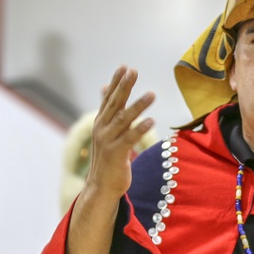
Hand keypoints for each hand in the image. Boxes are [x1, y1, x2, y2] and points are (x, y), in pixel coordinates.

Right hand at [86, 66, 155, 200]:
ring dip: (138, 106)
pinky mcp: (116, 154)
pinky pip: (129, 138)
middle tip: (134, 71)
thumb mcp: (107, 132)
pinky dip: (140, 129)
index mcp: (101, 122)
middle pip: (115, 104)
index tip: (125, 67)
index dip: (116, 82)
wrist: (101, 186)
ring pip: (123, 119)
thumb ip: (109, 112)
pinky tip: (151, 120)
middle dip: (124, 86)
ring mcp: (107, 141)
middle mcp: (102, 129)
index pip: (108, 98)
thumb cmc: (108, 158)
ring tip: (152, 94)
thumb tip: (104, 88)